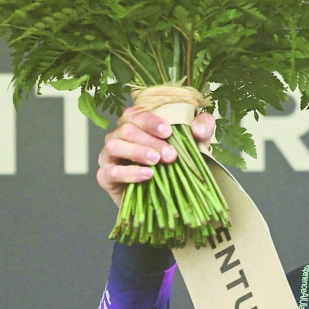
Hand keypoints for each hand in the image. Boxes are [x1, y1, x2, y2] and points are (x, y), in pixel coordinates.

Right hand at [96, 109, 215, 206]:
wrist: (168, 194)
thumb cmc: (176, 162)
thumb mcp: (195, 143)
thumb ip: (202, 128)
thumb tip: (198, 130)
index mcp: (136, 122)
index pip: (137, 113)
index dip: (151, 121)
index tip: (168, 132)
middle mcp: (119, 135)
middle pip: (127, 129)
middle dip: (150, 141)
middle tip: (170, 155)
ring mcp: (109, 155)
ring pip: (115, 145)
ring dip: (137, 152)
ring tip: (156, 162)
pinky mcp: (105, 176)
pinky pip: (110, 171)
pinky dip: (129, 172)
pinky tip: (147, 175)